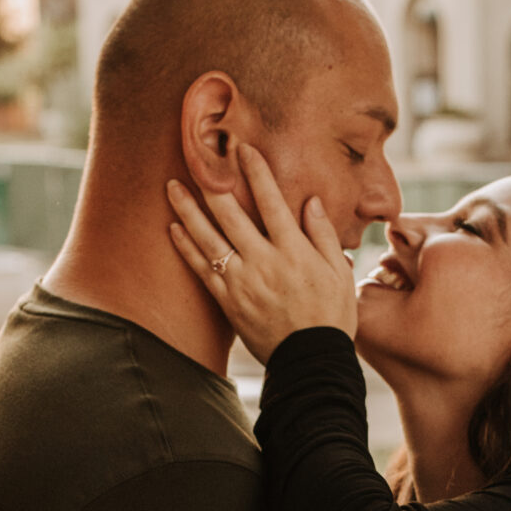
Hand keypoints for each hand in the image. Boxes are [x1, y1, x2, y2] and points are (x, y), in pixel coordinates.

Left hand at [168, 143, 356, 364]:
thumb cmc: (331, 317)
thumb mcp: (339, 273)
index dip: (255, 171)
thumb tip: (311, 201)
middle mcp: (264, 261)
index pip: (271, 200)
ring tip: (171, 186)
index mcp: (294, 250)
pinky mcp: (228, 301)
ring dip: (188, 209)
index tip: (242, 148)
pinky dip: (186, 247)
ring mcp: (242, 281)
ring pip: (208, 238)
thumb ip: (323, 235)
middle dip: (211, 182)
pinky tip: (173, 228)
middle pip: (230, 213)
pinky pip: (201, 269)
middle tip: (194, 157)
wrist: (311, 363)